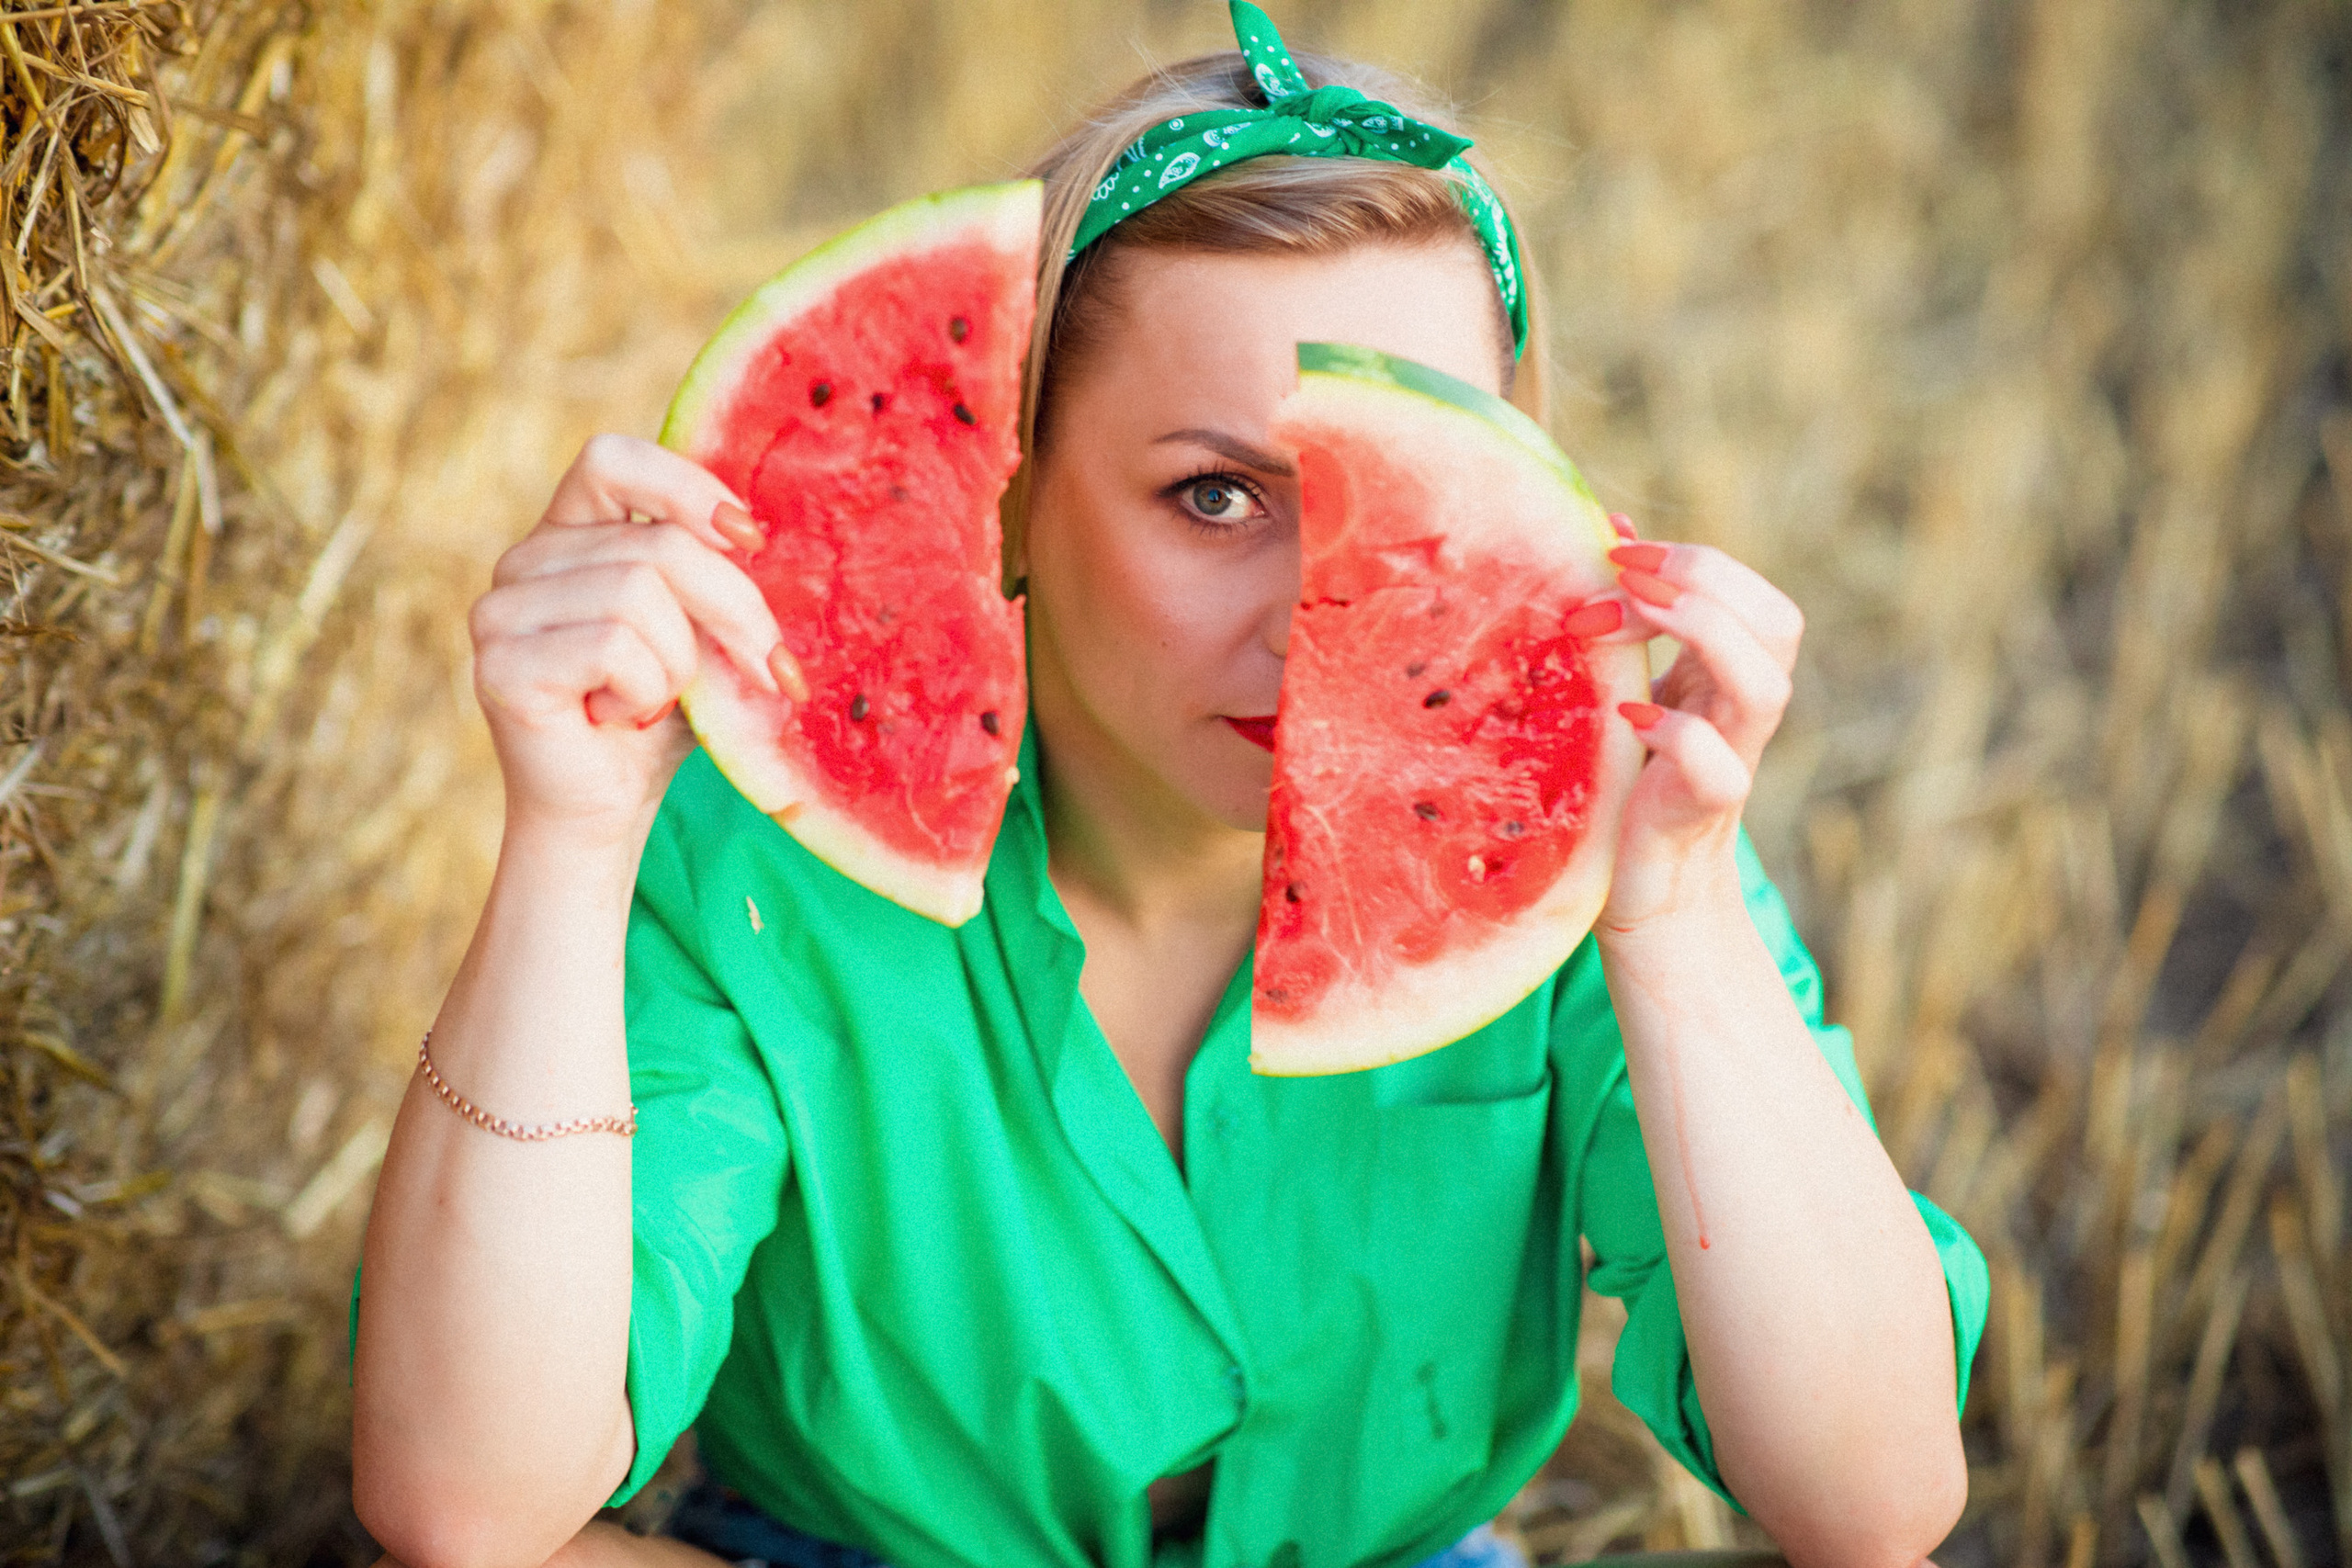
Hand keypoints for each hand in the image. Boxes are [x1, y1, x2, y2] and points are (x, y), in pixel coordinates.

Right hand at [470, 435, 784, 846]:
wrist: (603, 813)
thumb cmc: (658, 721)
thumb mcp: (703, 636)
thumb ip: (717, 581)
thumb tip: (758, 539)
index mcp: (568, 535)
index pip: (611, 460)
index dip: (684, 485)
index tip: (748, 536)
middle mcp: (523, 562)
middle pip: (658, 544)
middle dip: (735, 610)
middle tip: (771, 670)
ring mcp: (501, 610)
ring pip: (639, 594)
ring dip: (681, 664)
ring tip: (658, 703)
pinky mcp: (501, 663)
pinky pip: (615, 646)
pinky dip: (647, 692)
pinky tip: (623, 718)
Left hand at [1584, 519, 1803, 931]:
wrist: (1647, 888)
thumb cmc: (1632, 779)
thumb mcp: (1631, 682)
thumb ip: (1631, 618)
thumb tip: (1614, 529)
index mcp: (1733, 676)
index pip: (1754, 596)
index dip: (1697, 561)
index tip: (1617, 549)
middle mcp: (1743, 713)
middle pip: (1779, 623)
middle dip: (1706, 578)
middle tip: (1623, 570)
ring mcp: (1733, 760)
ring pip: (1764, 686)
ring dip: (1701, 633)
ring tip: (1628, 614)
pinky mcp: (1705, 809)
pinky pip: (1716, 765)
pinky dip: (1675, 731)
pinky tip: (1626, 714)